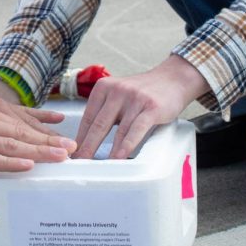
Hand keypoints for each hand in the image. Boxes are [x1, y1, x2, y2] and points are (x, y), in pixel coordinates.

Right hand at [0, 75, 68, 187]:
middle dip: (49, 142)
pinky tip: (27, 165)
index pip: (20, 124)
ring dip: (39, 152)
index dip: (44, 133)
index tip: (63, 141)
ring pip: (12, 144)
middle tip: (72, 149)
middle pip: (22, 133)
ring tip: (60, 157)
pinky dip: (11, 162)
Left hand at [74, 54, 209, 158]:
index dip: (79, 137)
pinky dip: (127, 145)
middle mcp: (117, 91)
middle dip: (87, 147)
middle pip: (98, 124)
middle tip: (79, 163)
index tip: (73, 152)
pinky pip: (136, 129)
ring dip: (107, 151)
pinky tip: (120, 156)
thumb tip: (87, 138)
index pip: (88, 117)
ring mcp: (134, 99)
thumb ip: (105, 110)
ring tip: (98, 166)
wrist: (172, 79)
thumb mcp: (118, 94)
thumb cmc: (143, 91)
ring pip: (117, 130)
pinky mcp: (151, 108)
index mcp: (104, 87)